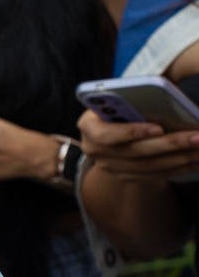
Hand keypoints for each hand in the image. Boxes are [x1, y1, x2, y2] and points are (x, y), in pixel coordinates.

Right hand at [77, 108, 198, 181]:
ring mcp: (111, 167)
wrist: (103, 132)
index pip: (107, 134)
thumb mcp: (112, 101)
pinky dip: (178, 168)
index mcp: (89, 127)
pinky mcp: (126, 177)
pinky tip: (195, 159)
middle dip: (170, 144)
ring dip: (180, 158)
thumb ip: (127, 102)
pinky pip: (155, 176)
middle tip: (197, 137)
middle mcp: (96, 151)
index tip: (158, 127)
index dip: (132, 132)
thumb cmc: (113, 109)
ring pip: (150, 167)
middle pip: (136, 152)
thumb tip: (161, 98)